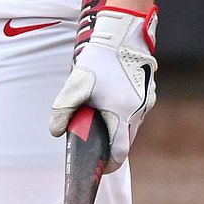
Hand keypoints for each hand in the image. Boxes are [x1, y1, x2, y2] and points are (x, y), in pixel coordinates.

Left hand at [49, 5, 157, 171]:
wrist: (123, 34)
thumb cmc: (99, 61)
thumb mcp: (75, 85)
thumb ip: (63, 110)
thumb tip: (56, 132)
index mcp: (122, 114)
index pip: (120, 151)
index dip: (110, 164)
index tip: (100, 168)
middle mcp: (139, 111)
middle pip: (126, 139)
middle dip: (111, 145)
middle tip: (93, 144)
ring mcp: (146, 101)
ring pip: (131, 124)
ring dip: (116, 127)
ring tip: (97, 119)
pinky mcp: (148, 92)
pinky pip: (135, 111)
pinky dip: (122, 114)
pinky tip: (107, 102)